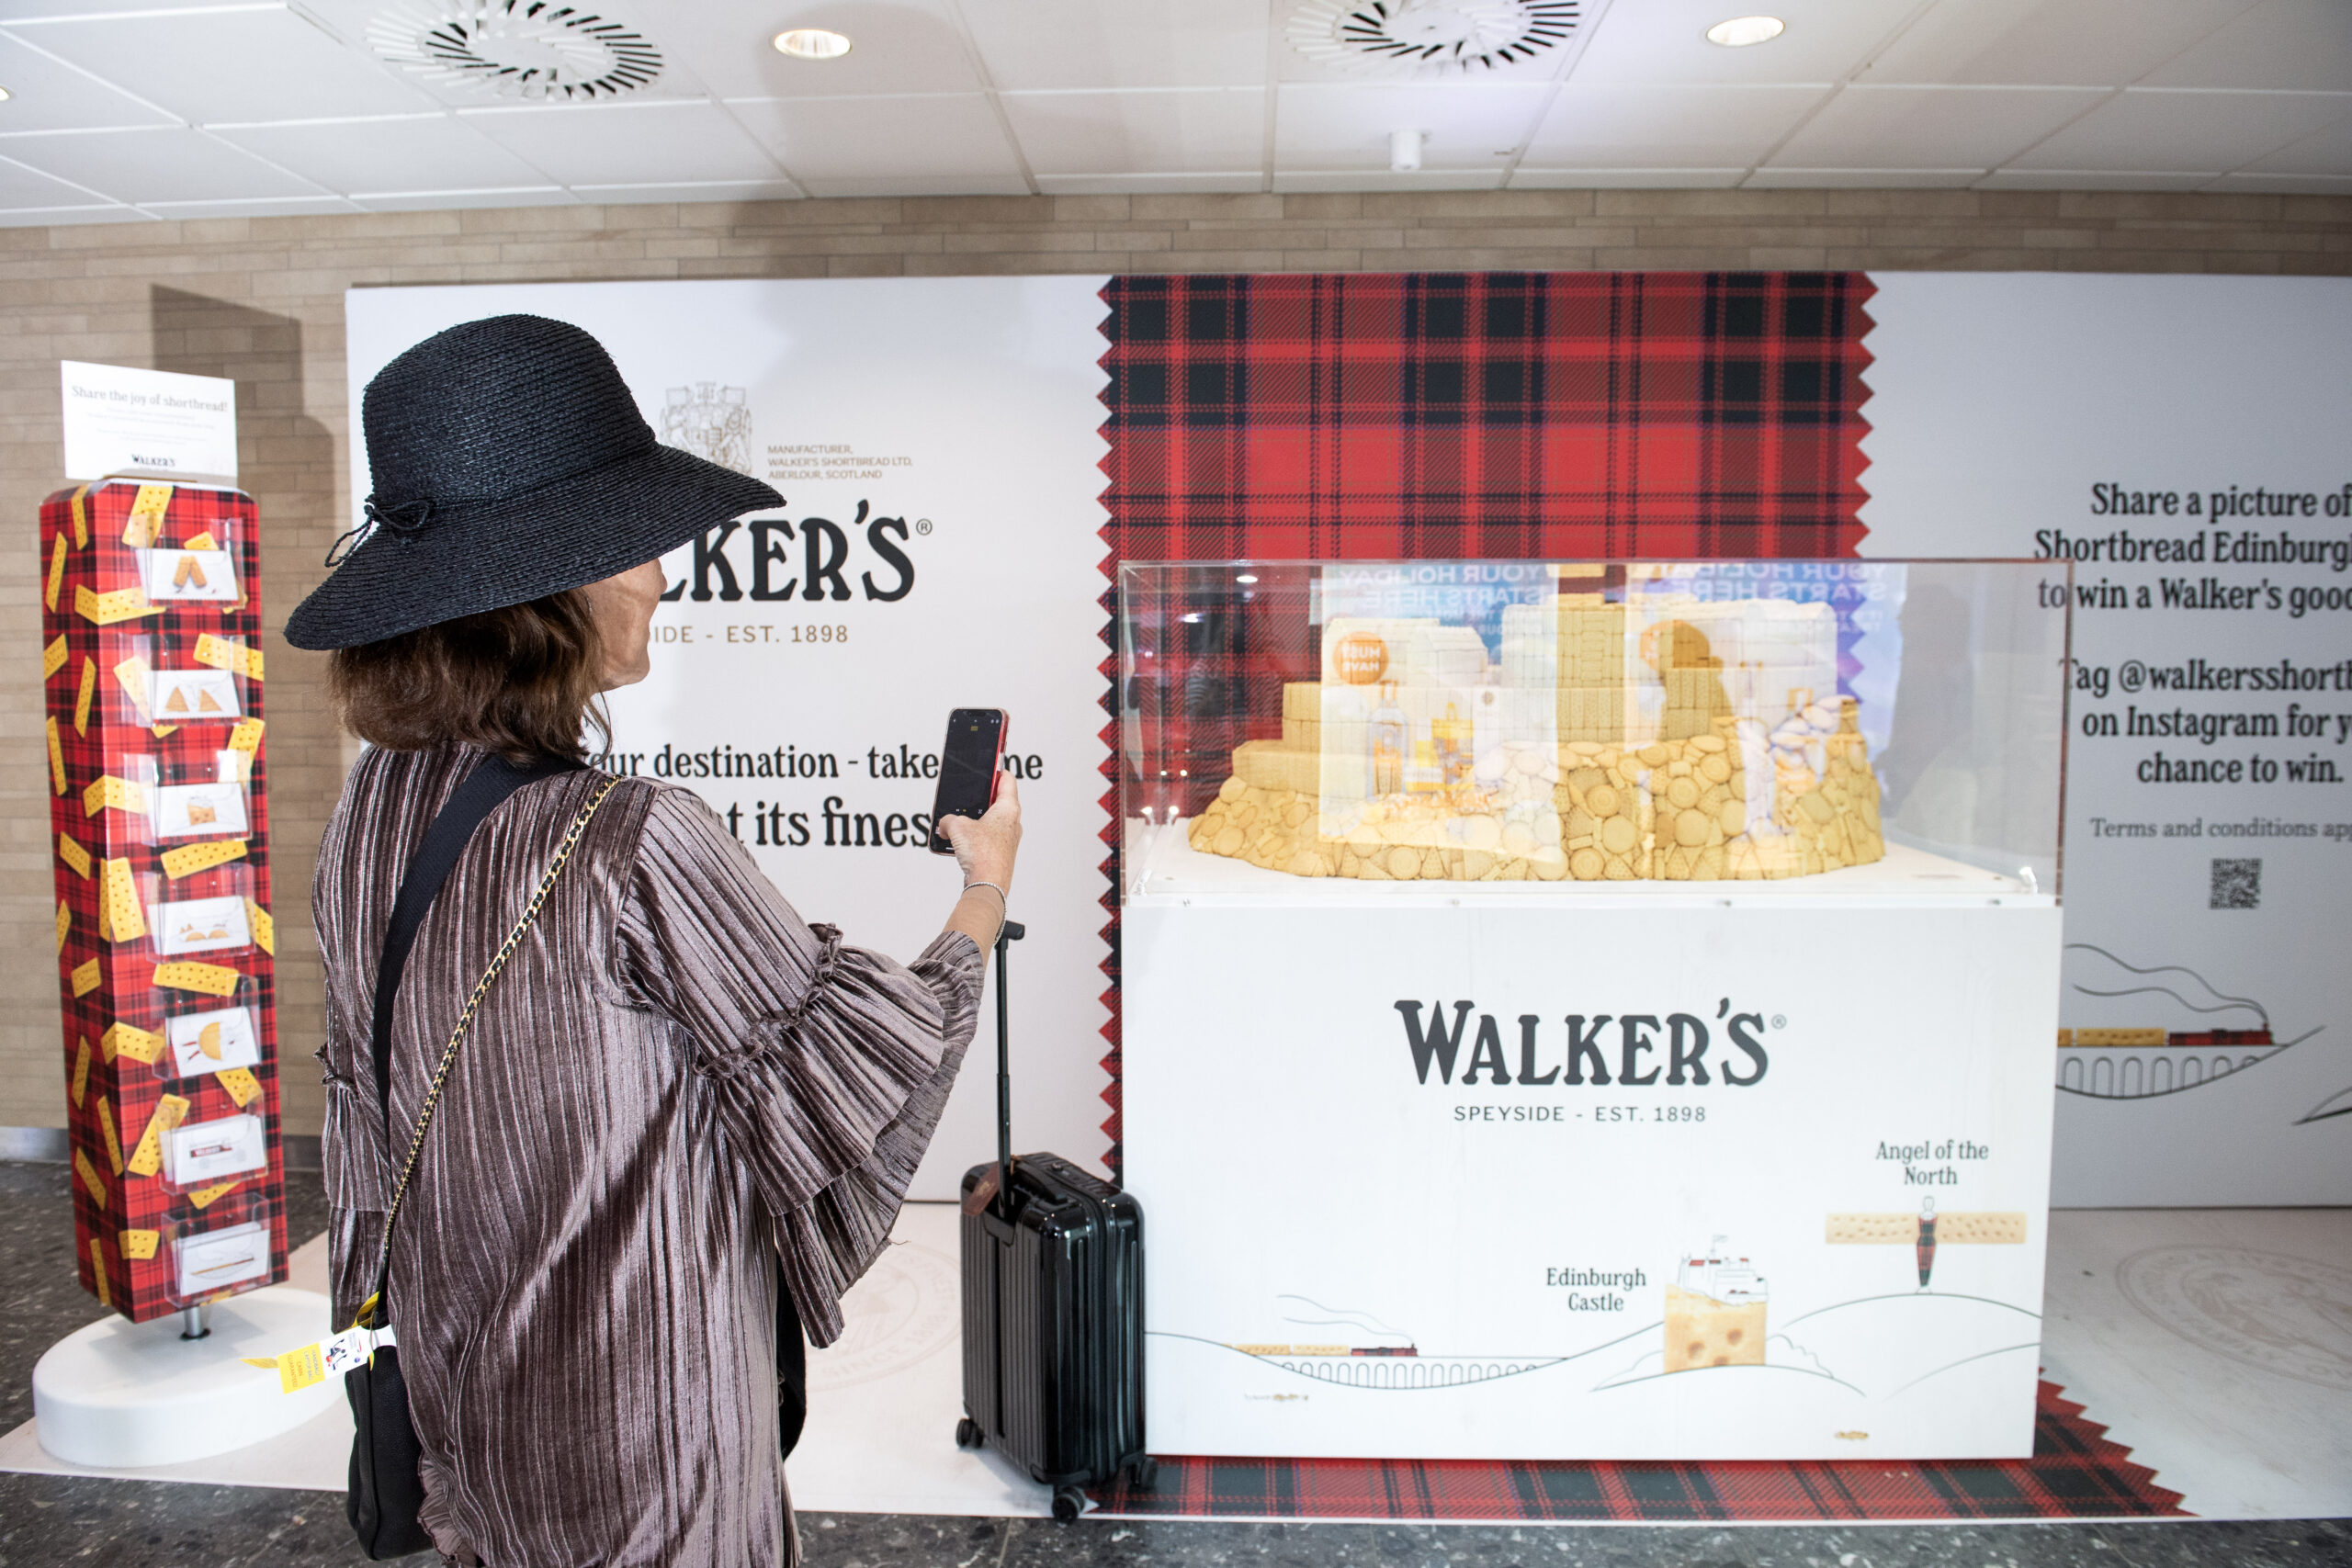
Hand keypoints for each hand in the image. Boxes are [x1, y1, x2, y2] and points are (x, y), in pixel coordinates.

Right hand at [940, 773, 1020, 891]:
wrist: (988, 885)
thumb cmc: (984, 855)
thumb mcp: (957, 827)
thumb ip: (948, 820)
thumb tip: (945, 825)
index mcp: (1009, 808)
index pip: (1007, 780)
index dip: (997, 770)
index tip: (991, 765)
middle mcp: (1012, 823)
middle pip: (997, 802)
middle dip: (980, 800)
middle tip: (969, 796)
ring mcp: (1007, 839)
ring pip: (989, 823)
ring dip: (975, 821)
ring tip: (958, 825)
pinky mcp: (1000, 854)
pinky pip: (985, 839)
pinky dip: (974, 838)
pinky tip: (960, 844)